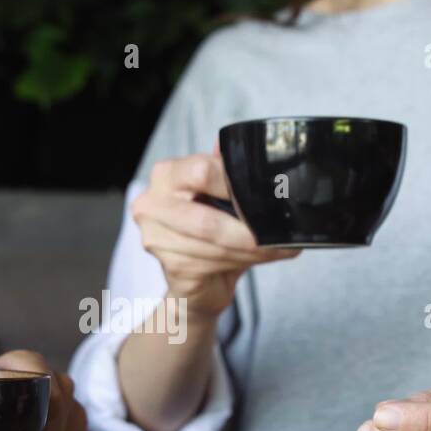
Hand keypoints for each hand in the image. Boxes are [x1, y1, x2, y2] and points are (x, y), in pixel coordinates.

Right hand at [132, 152, 298, 320]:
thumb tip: (259, 153)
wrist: (198, 277)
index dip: (238, 185)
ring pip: (216, 246)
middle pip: (208, 220)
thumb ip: (230, 171)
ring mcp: (156, 239)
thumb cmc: (209, 227)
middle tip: (278, 233)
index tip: (266, 194)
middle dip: (249, 230)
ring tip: (277, 246)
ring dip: (253, 249)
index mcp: (166, 175)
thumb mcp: (219, 192)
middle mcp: (151, 205)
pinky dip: (243, 262)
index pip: (202, 172)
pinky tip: (259, 258)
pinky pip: (214, 265)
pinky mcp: (171, 268)